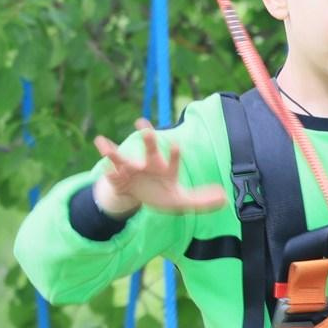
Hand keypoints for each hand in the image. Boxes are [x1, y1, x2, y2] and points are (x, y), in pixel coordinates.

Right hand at [91, 119, 226, 217]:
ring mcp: (131, 171)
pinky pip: (111, 175)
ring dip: (113, 151)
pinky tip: (105, 169)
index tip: (176, 146)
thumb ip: (202, 201)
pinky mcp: (118, 179)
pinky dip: (107, 172)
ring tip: (101, 142)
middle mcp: (148, 166)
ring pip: (122, 158)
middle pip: (149, 150)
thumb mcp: (182, 201)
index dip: (175, 154)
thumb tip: (226, 199)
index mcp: (165, 169)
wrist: (138, 197)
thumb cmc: (162, 194)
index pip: (173, 161)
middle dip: (148, 139)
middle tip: (144, 126)